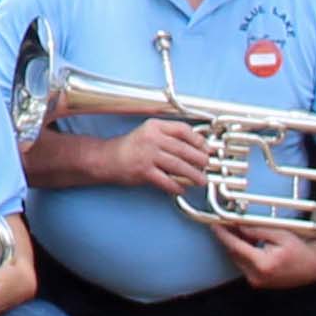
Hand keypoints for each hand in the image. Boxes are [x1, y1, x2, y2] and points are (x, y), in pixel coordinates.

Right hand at [102, 117, 218, 194]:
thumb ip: (169, 137)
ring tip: (201, 180)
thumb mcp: (149, 133)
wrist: (107, 158)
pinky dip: (176, 186)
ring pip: (178, 165)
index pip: (182, 130)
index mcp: (155, 126)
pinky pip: (166, 180)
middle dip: (199, 159)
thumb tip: (195, 147)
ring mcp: (147, 155)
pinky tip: (182, 189)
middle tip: (207, 165)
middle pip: (183, 149)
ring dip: (193, 174)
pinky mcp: (143, 171)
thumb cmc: (131, 147)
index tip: (206, 148)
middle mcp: (152, 138)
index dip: (198, 140)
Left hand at [210, 220, 315, 289]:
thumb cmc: (300, 249)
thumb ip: (257, 229)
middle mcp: (257, 276)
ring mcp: (257, 282)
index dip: (223, 234)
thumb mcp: (280, 233)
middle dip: (228, 238)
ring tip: (237, 229)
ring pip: (237, 260)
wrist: (315, 267)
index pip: (235, 246)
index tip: (214, 223)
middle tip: (225, 222)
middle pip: (233, 253)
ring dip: (235, 245)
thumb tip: (237, 224)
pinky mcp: (258, 284)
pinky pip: (244, 265)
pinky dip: (243, 253)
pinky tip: (247, 242)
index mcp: (262, 264)